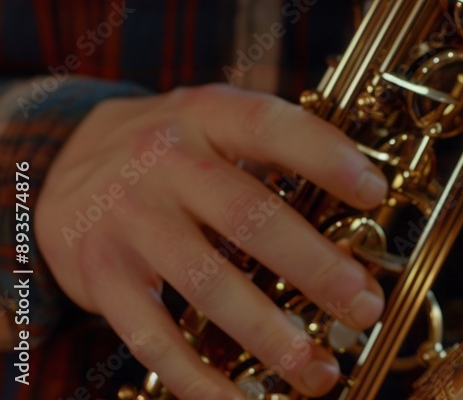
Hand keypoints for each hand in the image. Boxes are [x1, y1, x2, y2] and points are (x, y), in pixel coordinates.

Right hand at [36, 85, 387, 399]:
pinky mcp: (101, 273)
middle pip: (249, 217)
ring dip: (268, 332)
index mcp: (209, 114)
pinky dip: (196, 376)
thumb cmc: (175, 148)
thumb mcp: (219, 121)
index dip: (325, 158)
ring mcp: (130, 219)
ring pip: (206, 282)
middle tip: (364, 306)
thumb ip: (278, 149)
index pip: (271, 127)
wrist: (65, 162)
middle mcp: (166, 161)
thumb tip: (366, 206)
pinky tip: (238, 399)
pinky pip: (151, 334)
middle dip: (316, 268)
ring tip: (317, 368)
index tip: (374, 192)